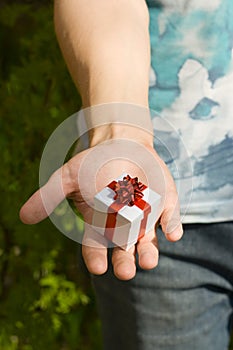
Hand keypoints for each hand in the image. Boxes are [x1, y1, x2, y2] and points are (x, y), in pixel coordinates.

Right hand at [20, 130, 182, 280]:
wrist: (123, 144)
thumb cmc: (94, 163)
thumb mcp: (69, 176)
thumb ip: (49, 196)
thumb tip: (23, 216)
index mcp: (99, 224)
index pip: (96, 248)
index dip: (96, 258)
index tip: (98, 267)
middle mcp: (123, 228)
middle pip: (124, 252)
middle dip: (124, 263)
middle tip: (124, 271)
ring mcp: (146, 219)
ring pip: (148, 243)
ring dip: (149, 253)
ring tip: (147, 260)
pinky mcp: (164, 206)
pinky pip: (170, 220)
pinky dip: (172, 227)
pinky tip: (171, 233)